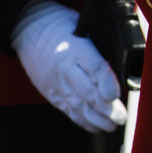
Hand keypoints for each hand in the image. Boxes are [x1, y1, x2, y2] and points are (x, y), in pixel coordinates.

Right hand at [10, 0, 125, 134]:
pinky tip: (94, 126)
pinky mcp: (50, 91)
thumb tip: (121, 63)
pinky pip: (67, 109)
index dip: (106, 83)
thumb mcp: (85, 26)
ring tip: (111, 126)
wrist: (30, 28)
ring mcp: (56, 82)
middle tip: (120, 117)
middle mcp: (65, 68)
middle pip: (86, 92)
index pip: (94, 67)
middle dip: (105, 108)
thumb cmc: (63, 26)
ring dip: (96, 118)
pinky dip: (81, 120)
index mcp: (76, 48)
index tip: (116, 95)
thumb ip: (100, 45)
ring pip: (77, 105)